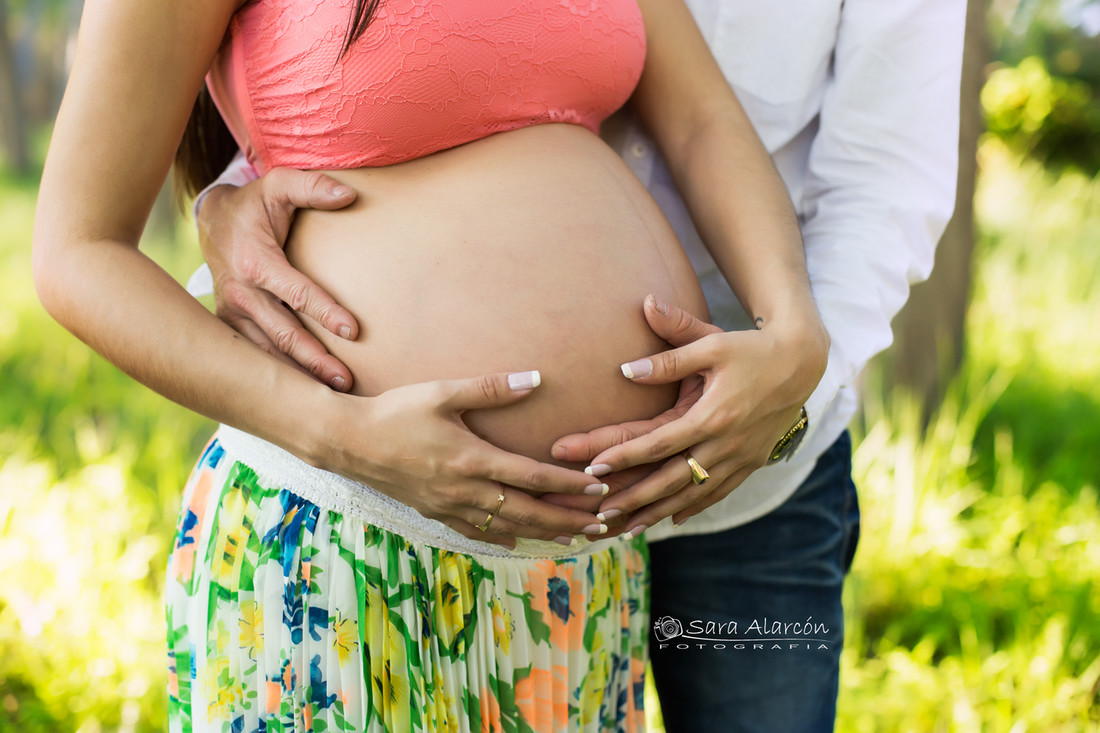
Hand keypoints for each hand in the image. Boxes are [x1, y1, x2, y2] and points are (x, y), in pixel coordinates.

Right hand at [198, 168, 358, 390]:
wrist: (212, 221)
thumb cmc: (254, 204)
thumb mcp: (278, 185)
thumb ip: (312, 186)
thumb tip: (349, 195)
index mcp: (254, 262)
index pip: (295, 291)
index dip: (324, 310)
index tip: (353, 330)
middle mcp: (240, 294)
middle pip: (283, 334)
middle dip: (315, 359)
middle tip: (345, 381)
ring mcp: (233, 314)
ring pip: (267, 353)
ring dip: (298, 376)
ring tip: (332, 396)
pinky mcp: (231, 327)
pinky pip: (256, 356)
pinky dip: (278, 376)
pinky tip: (303, 395)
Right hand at [319, 370, 610, 548]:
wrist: (348, 443)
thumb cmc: (396, 412)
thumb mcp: (442, 392)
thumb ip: (490, 387)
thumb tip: (535, 378)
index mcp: (472, 459)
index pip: (533, 477)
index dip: (569, 484)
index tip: (599, 487)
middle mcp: (466, 490)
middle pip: (528, 510)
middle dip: (568, 517)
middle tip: (603, 523)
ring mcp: (450, 506)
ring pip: (507, 527)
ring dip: (544, 532)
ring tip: (575, 536)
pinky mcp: (435, 512)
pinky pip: (476, 532)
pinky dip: (503, 538)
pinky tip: (519, 541)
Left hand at [552, 294, 826, 535]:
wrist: (801, 363)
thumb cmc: (752, 348)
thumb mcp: (711, 345)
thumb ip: (669, 359)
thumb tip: (626, 368)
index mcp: (713, 415)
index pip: (660, 443)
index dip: (626, 456)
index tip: (594, 467)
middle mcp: (726, 444)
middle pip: (672, 479)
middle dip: (635, 498)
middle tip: (601, 513)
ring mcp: (741, 458)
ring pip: (694, 494)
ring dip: (660, 512)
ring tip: (629, 528)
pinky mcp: (752, 463)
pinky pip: (719, 492)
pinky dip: (694, 507)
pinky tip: (673, 519)